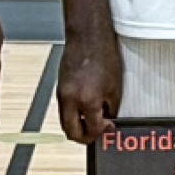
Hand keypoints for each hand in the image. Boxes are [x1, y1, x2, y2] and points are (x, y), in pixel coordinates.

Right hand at [56, 24, 122, 143]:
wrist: (88, 36)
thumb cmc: (104, 56)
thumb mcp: (114, 86)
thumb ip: (110, 108)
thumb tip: (107, 120)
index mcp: (87, 100)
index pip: (91, 129)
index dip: (102, 132)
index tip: (109, 127)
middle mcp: (70, 100)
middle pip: (71, 132)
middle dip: (84, 137)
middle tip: (96, 133)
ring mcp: (62, 94)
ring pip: (65, 121)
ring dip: (77, 126)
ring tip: (91, 121)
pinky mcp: (59, 87)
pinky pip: (64, 109)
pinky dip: (73, 114)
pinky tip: (85, 108)